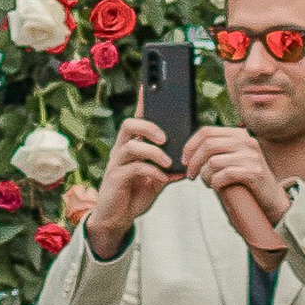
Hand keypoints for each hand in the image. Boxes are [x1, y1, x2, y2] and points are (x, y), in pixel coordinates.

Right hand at [83, 114, 181, 256]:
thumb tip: (188, 160)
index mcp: (132, 146)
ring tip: (168, 162)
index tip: (148, 87)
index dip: (142, 103)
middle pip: (129, 125)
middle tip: (165, 138)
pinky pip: (133, 168)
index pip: (137, 120)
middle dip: (149, 127)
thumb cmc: (134, 194)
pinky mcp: (115, 179)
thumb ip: (169, 168)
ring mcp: (116, 164)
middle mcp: (121, 151)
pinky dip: (151, 171)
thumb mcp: (156, 179)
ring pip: (131, 146)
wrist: (115, 218)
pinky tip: (162, 179)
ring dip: (153, 152)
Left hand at [180, 121, 292, 253]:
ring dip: (205, 176)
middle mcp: (247, 141)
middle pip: (208, 145)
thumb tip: (187, 152)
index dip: (190, 146)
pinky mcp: (254, 172)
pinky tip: (218, 187)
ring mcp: (252, 156)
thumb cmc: (245, 180)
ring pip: (213, 162)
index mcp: (239, 134)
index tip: (184, 160)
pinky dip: (215, 183)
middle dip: (193, 162)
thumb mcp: (230, 159)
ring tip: (208, 183)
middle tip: (190, 176)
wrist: (270, 198)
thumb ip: (215, 151)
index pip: (206, 131)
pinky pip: (223, 175)